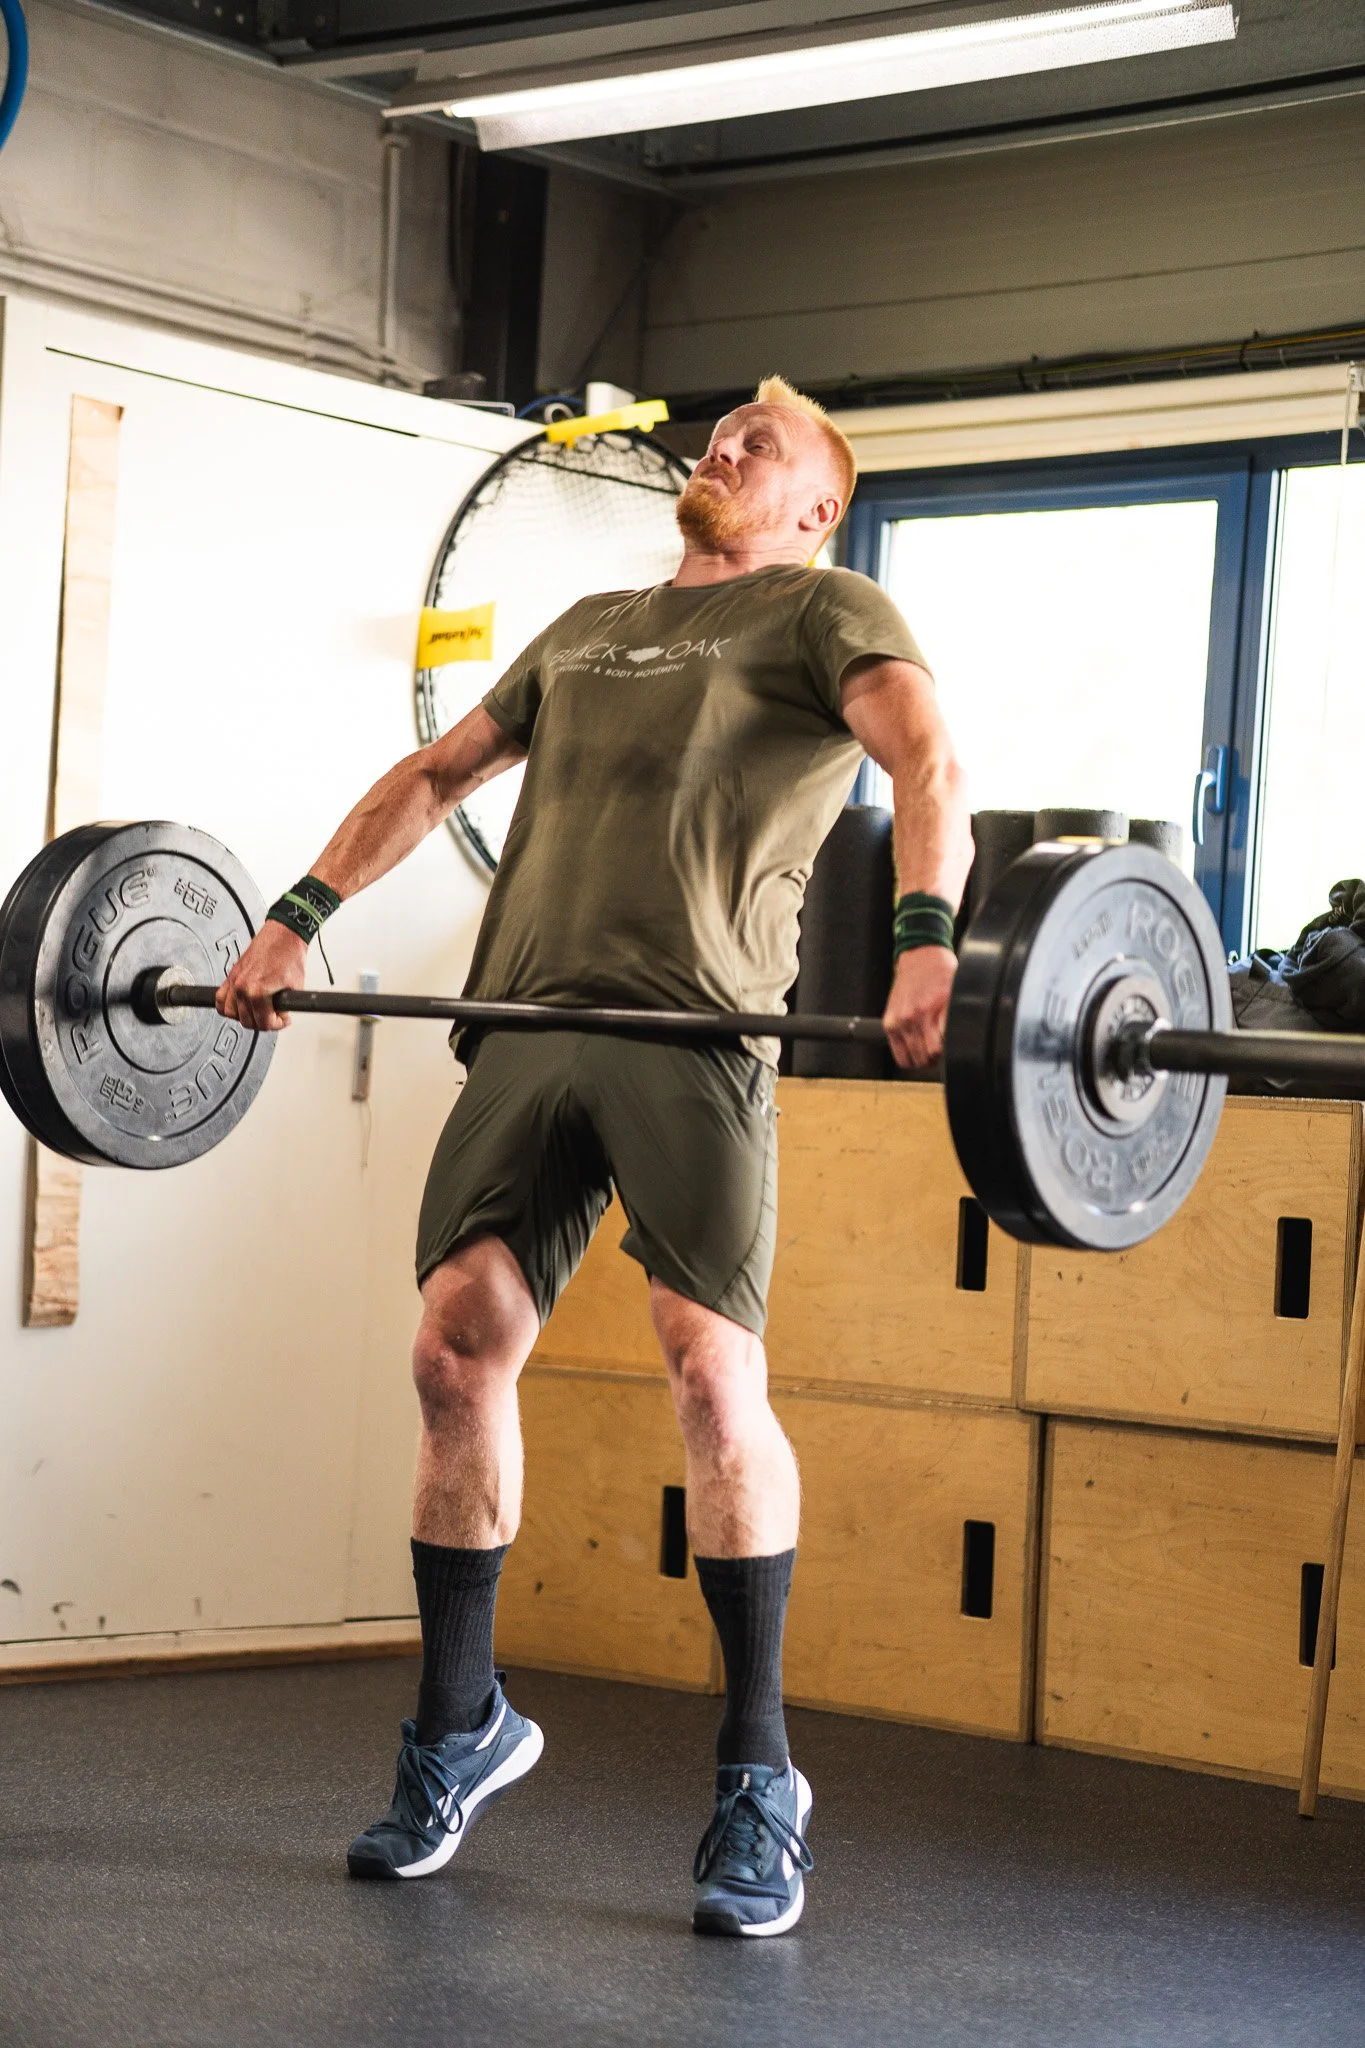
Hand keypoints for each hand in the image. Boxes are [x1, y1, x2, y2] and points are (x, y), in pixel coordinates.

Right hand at [217, 920, 307, 1031]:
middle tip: (273, 1017)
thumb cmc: (290, 954)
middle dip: (262, 1022)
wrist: (283, 934)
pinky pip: (220, 997)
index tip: (282, 1020)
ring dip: (244, 1016)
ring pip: (229, 1012)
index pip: (263, 1023)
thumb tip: (280, 1016)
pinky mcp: (231, 973)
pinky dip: (227, 1005)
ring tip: (257, 1012)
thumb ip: (284, 1006)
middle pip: (246, 1021)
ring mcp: (234, 980)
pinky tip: (239, 1005)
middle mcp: (242, 987)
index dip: (277, 1025)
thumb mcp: (295, 987)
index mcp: (257, 991)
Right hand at [883, 946, 956, 1069]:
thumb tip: (961, 1042)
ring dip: (922, 1060)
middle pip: (925, 1058)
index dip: (948, 1054)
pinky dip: (908, 1056)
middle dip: (936, 1060)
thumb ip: (954, 1019)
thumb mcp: (956, 993)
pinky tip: (917, 1047)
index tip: (953, 1050)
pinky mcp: (889, 1023)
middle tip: (943, 1051)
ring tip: (930, 1051)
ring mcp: (898, 1022)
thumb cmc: (941, 972)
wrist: (920, 955)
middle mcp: (912, 1018)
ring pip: (910, 1061)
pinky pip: (898, 1054)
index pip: (938, 1050)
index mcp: (930, 1011)